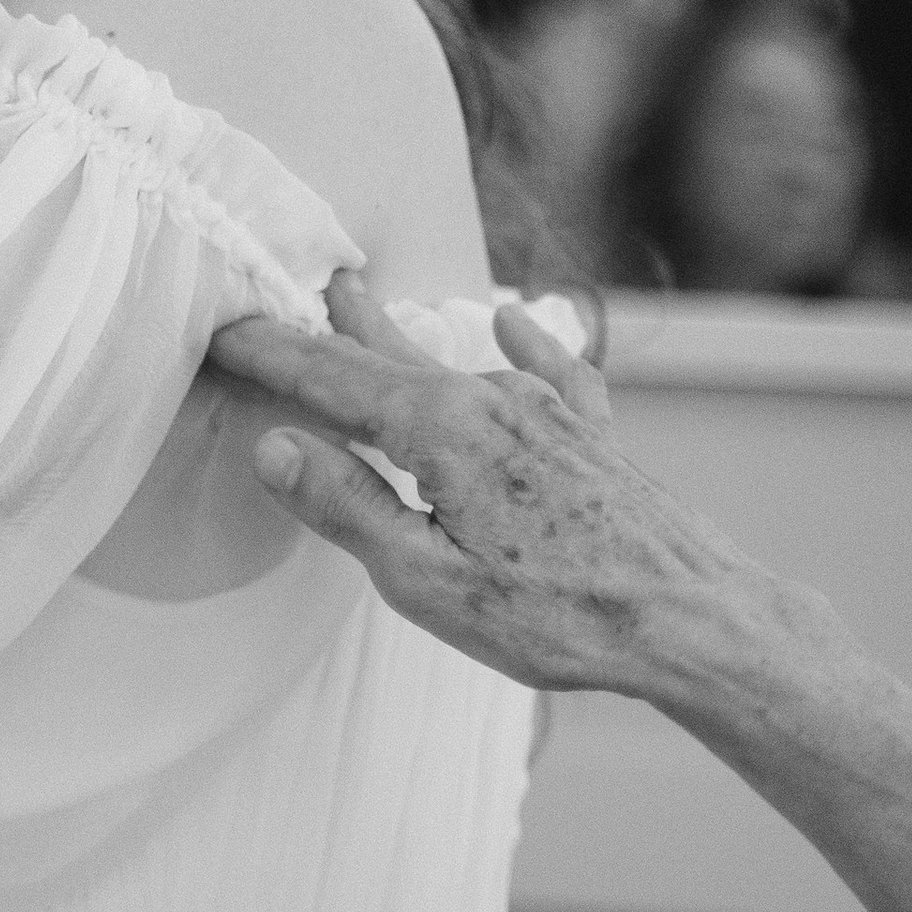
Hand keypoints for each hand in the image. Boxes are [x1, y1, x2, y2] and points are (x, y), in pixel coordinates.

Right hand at [208, 281, 774, 715]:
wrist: (692, 618)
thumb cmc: (560, 616)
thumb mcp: (428, 583)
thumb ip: (349, 507)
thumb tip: (277, 446)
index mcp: (441, 429)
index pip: (329, 378)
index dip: (268, 353)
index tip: (218, 329)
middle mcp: (492, 398)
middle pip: (387, 357)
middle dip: (325, 331)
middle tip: (276, 292)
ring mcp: (547, 411)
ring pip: (454, 360)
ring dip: (398, 336)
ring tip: (358, 301)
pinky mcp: (591, 436)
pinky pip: (546, 371)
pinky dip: (521, 343)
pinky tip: (512, 321)